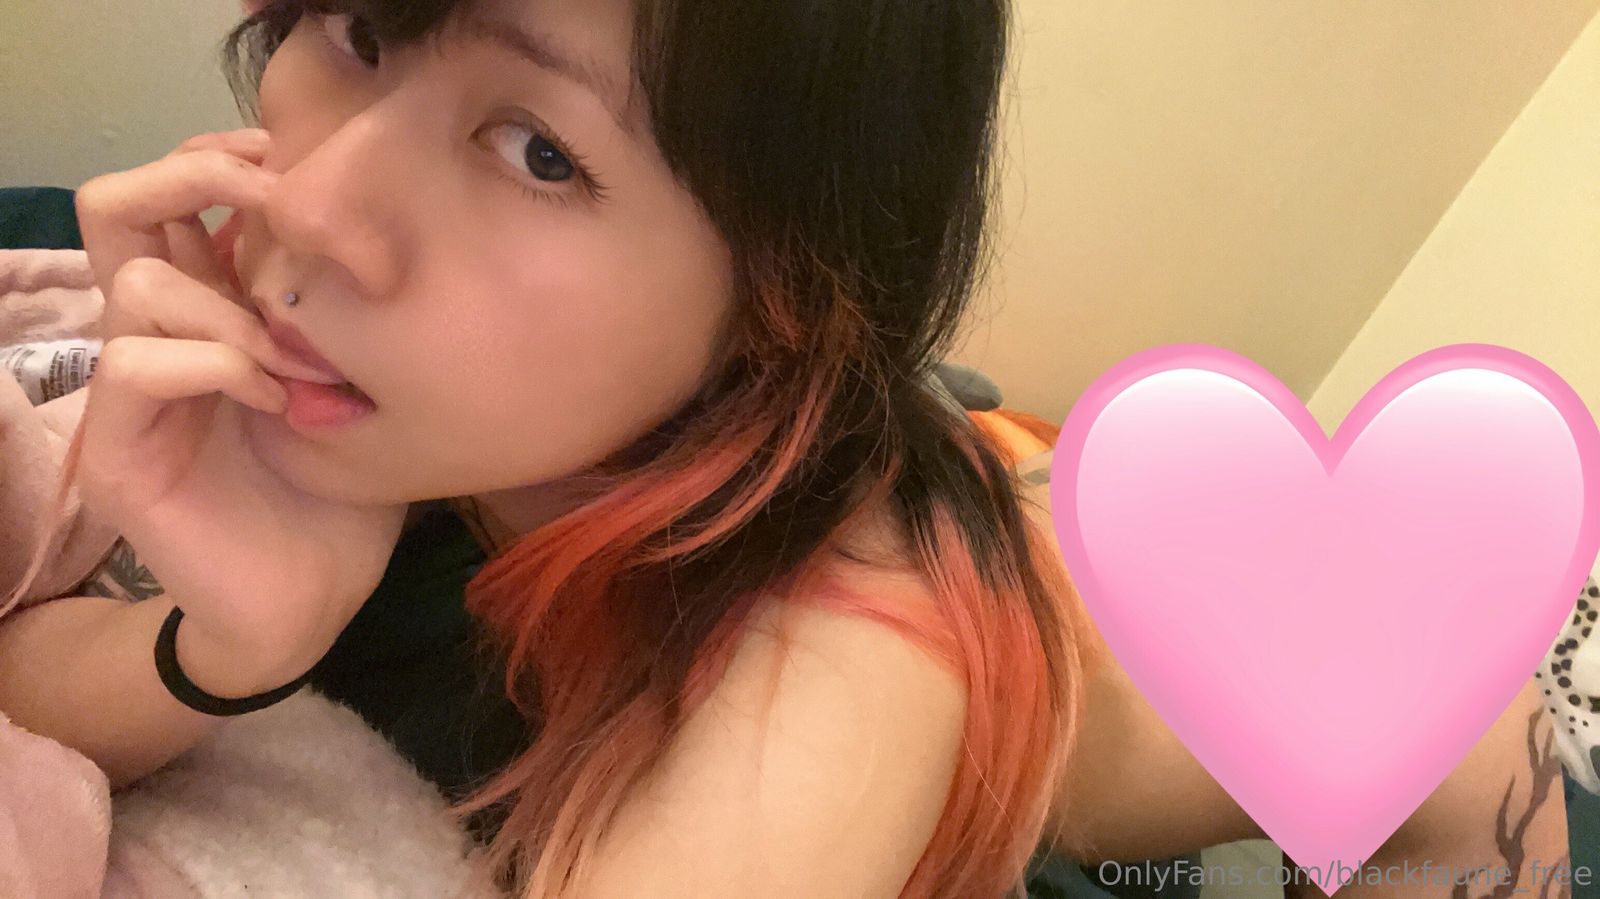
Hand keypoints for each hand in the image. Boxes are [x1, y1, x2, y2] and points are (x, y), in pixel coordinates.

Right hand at [70, 129, 407, 690]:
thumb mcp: (359, 388)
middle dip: (195, 180)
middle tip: (279, 202)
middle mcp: (157, 337)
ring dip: (230, 306)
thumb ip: (348, 314)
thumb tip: (391, 233)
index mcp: (206, 314)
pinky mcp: (119, 450)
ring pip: (135, 285)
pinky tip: (278, 398)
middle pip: (116, 209)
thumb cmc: (339, 496)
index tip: (298, 164)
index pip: (172, 197)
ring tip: (296, 359)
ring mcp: (129, 394)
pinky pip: (137, 364)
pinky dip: (216, 365)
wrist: (308, 603)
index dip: (222, 161)